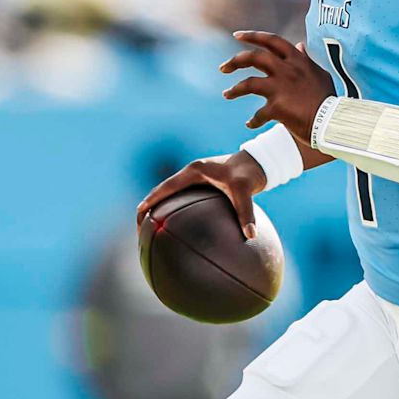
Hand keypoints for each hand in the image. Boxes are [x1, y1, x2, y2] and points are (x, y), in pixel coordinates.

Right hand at [137, 152, 268, 238]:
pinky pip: (183, 200)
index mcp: (195, 170)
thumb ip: (246, 213)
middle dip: (148, 207)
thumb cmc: (250, 174)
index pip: (166, 186)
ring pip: (170, 195)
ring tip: (150, 231)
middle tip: (139, 228)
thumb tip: (250, 236)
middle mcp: (192, 173)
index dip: (151, 199)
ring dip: (159, 209)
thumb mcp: (247, 191)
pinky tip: (177, 231)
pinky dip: (176, 212)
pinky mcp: (202, 186)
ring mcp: (196, 179)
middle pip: (162, 191)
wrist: (259, 162)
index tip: (139, 213)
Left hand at [221, 30, 336, 137]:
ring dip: (234, 89)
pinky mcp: (277, 107)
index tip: (237, 36)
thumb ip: (306, 59)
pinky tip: (250, 124)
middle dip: (235, 61)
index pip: (272, 40)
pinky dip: (253, 120)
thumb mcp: (319, 74)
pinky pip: (258, 114)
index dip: (253, 35)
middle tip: (223, 68)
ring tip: (227, 94)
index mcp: (297, 60)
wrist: (332, 121)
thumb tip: (299, 45)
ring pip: (248, 83)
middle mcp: (287, 70)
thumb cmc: (327, 99)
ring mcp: (281, 88)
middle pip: (254, 57)